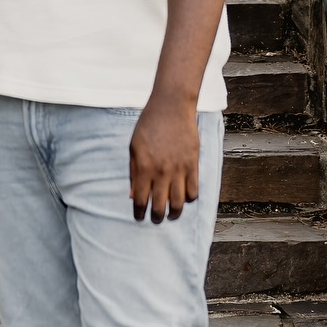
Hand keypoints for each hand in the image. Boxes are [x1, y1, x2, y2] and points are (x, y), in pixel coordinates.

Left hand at [129, 92, 199, 223]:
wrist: (171, 107)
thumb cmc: (148, 125)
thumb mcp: (134, 147)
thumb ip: (133, 173)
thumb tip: (133, 195)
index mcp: (144, 168)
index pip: (141, 200)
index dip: (139, 213)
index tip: (139, 217)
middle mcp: (162, 172)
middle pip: (160, 206)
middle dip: (156, 217)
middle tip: (155, 219)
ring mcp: (179, 169)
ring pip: (179, 202)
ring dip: (175, 212)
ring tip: (172, 214)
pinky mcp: (193, 164)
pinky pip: (194, 190)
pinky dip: (190, 198)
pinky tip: (185, 197)